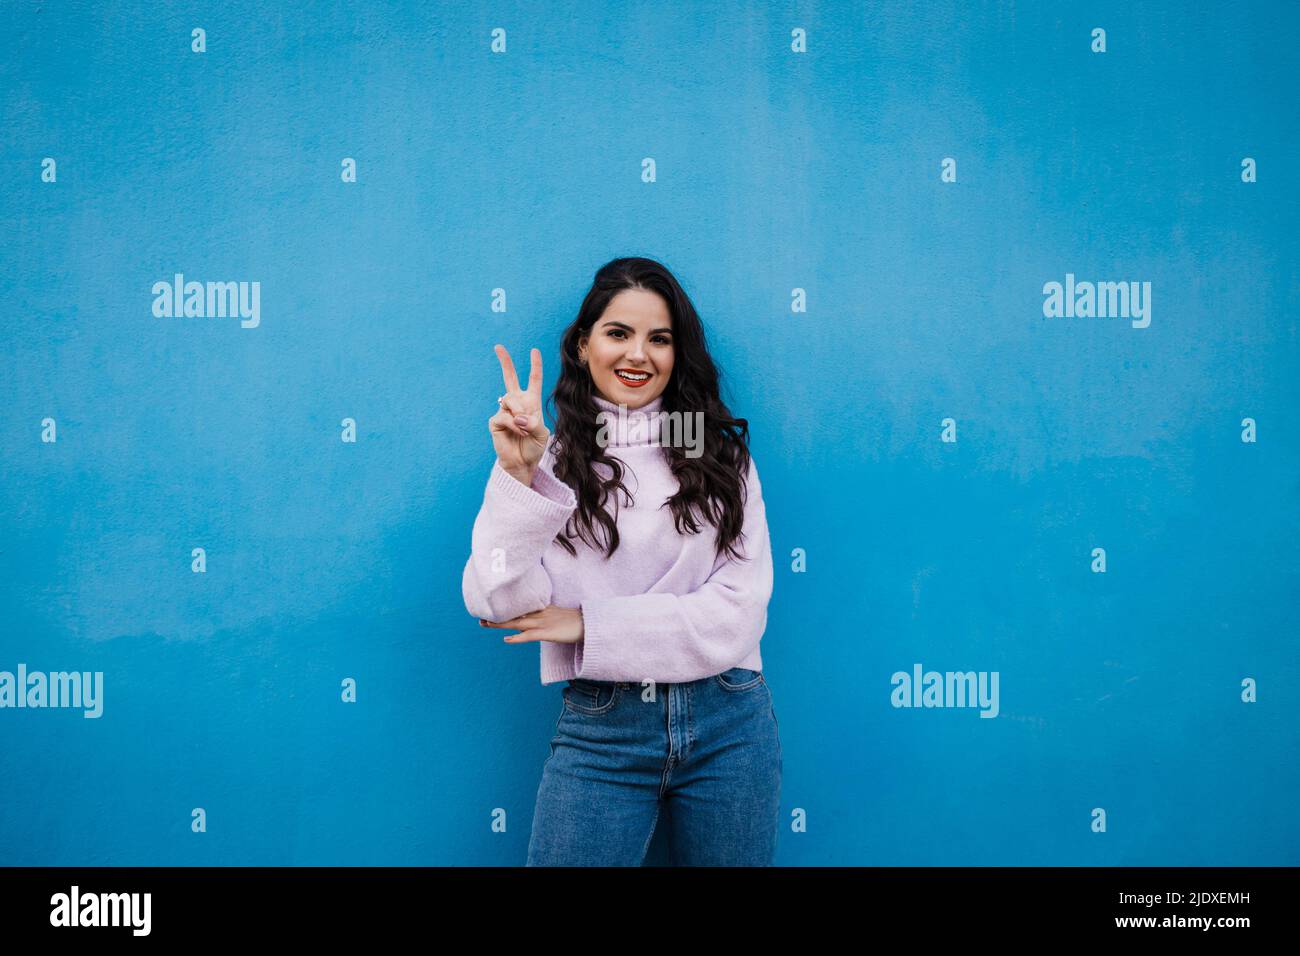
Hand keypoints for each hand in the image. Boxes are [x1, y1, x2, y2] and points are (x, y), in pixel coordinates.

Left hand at [480, 605, 583, 644]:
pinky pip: (529, 636)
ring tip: (485, 624)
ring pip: (517, 623)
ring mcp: (543, 623)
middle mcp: (540, 613)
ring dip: (500, 624)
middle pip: (514, 613)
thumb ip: (547, 614)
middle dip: (497, 615)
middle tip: (480, 616)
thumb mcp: (559, 614)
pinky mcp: (547, 633)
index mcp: (542, 608)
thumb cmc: (576, 621)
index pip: (520, 607)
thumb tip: (537, 617)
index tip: (492, 607)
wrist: (589, 623)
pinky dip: (517, 638)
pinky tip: (506, 640)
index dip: (505, 608)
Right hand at [489, 344, 549, 482]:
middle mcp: (517, 403)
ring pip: (510, 399)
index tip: (534, 351)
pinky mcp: (496, 421)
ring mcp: (504, 411)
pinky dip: (514, 424)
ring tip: (524, 428)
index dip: (535, 366)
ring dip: (520, 413)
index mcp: (531, 403)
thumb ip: (534, 422)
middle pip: (509, 378)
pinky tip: (517, 431)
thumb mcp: (541, 433)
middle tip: (498, 347)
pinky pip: (505, 416)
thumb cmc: (533, 447)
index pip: (533, 381)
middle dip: (505, 362)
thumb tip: (518, 416)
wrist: (522, 463)